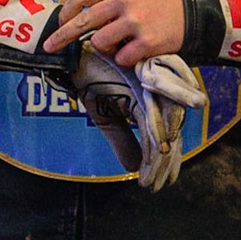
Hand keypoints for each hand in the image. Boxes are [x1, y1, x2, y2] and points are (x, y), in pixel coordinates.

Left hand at [42, 0, 185, 64]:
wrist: (191, 10)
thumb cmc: (155, 1)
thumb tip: (77, 18)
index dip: (65, 13)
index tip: (60, 24)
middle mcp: (123, 1)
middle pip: (82, 22)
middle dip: (62, 37)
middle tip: (50, 47)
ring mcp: (135, 22)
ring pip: (100, 43)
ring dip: (106, 48)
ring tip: (121, 43)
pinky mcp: (147, 42)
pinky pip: (122, 58)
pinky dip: (125, 59)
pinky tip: (136, 51)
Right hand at [60, 45, 208, 189]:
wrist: (71, 55)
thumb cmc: (90, 79)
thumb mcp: (105, 116)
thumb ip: (121, 139)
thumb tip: (134, 166)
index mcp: (146, 100)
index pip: (161, 133)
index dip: (162, 160)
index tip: (158, 184)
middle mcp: (152, 92)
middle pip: (169, 129)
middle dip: (166, 160)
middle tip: (165, 183)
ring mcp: (148, 84)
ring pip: (165, 122)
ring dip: (163, 149)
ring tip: (161, 174)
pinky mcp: (140, 78)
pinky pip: (152, 109)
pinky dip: (154, 133)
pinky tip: (158, 151)